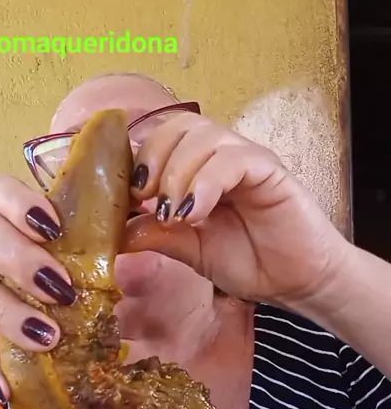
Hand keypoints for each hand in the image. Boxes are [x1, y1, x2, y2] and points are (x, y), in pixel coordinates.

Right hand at [0, 176, 75, 396]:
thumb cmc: (24, 273)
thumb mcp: (49, 250)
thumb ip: (84, 236)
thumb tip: (150, 222)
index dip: (23, 204)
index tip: (54, 229)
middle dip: (21, 259)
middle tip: (62, 289)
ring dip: (7, 313)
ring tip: (46, 338)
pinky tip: (7, 389)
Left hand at [125, 112, 350, 308]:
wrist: (295, 282)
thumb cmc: (249, 261)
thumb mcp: (189, 250)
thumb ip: (155, 235)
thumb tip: (114, 230)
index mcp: (198, 170)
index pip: (160, 139)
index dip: (137, 159)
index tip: (124, 197)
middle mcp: (221, 156)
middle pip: (178, 125)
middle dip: (153, 158)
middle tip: (146, 200)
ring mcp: (246, 159)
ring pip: (203, 135)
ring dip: (177, 172)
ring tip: (173, 214)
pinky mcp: (269, 170)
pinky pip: (233, 158)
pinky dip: (206, 182)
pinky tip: (196, 213)